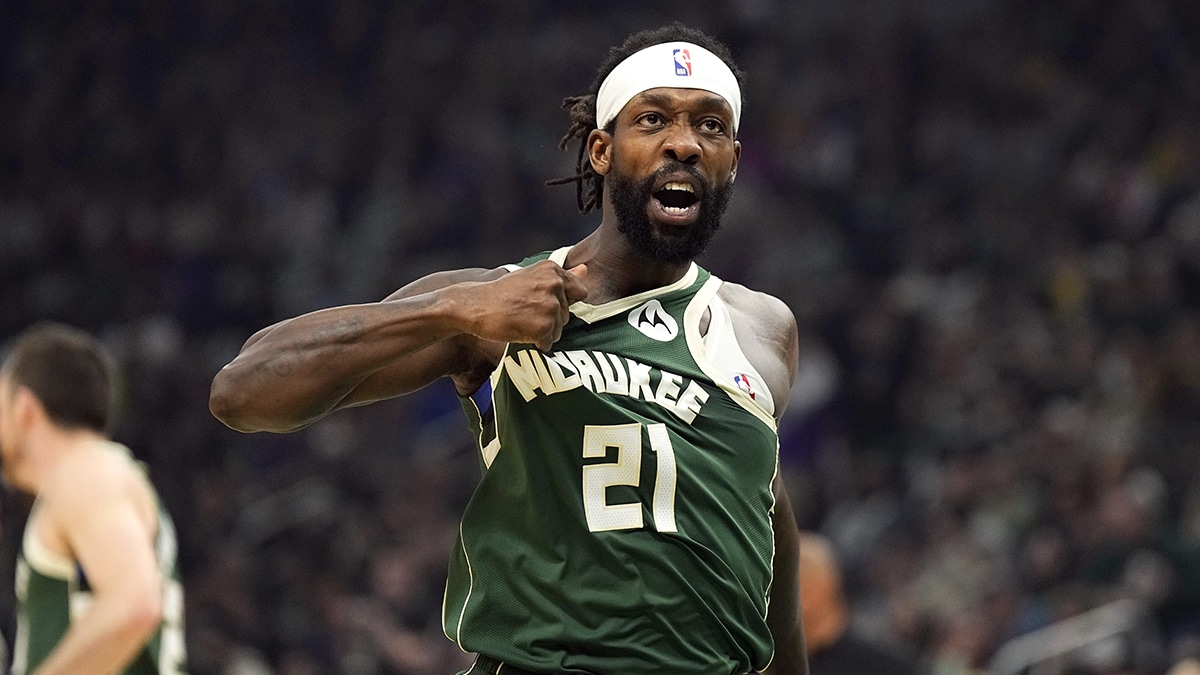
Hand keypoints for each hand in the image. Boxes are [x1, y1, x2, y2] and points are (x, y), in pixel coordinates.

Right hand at [458, 260, 587, 350]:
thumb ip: (563, 275)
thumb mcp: (532, 276)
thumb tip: (586, 268)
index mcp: (553, 271)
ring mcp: (550, 306)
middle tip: (524, 313)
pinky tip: (519, 332)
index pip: (579, 291)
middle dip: (550, 319)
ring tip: (521, 321)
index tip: (543, 304)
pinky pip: (548, 343)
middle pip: (567, 315)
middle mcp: (555, 285)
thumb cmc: (501, 293)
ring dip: (542, 332)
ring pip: (559, 330)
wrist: (474, 305)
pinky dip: (536, 343)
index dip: (563, 302)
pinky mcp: (543, 326)